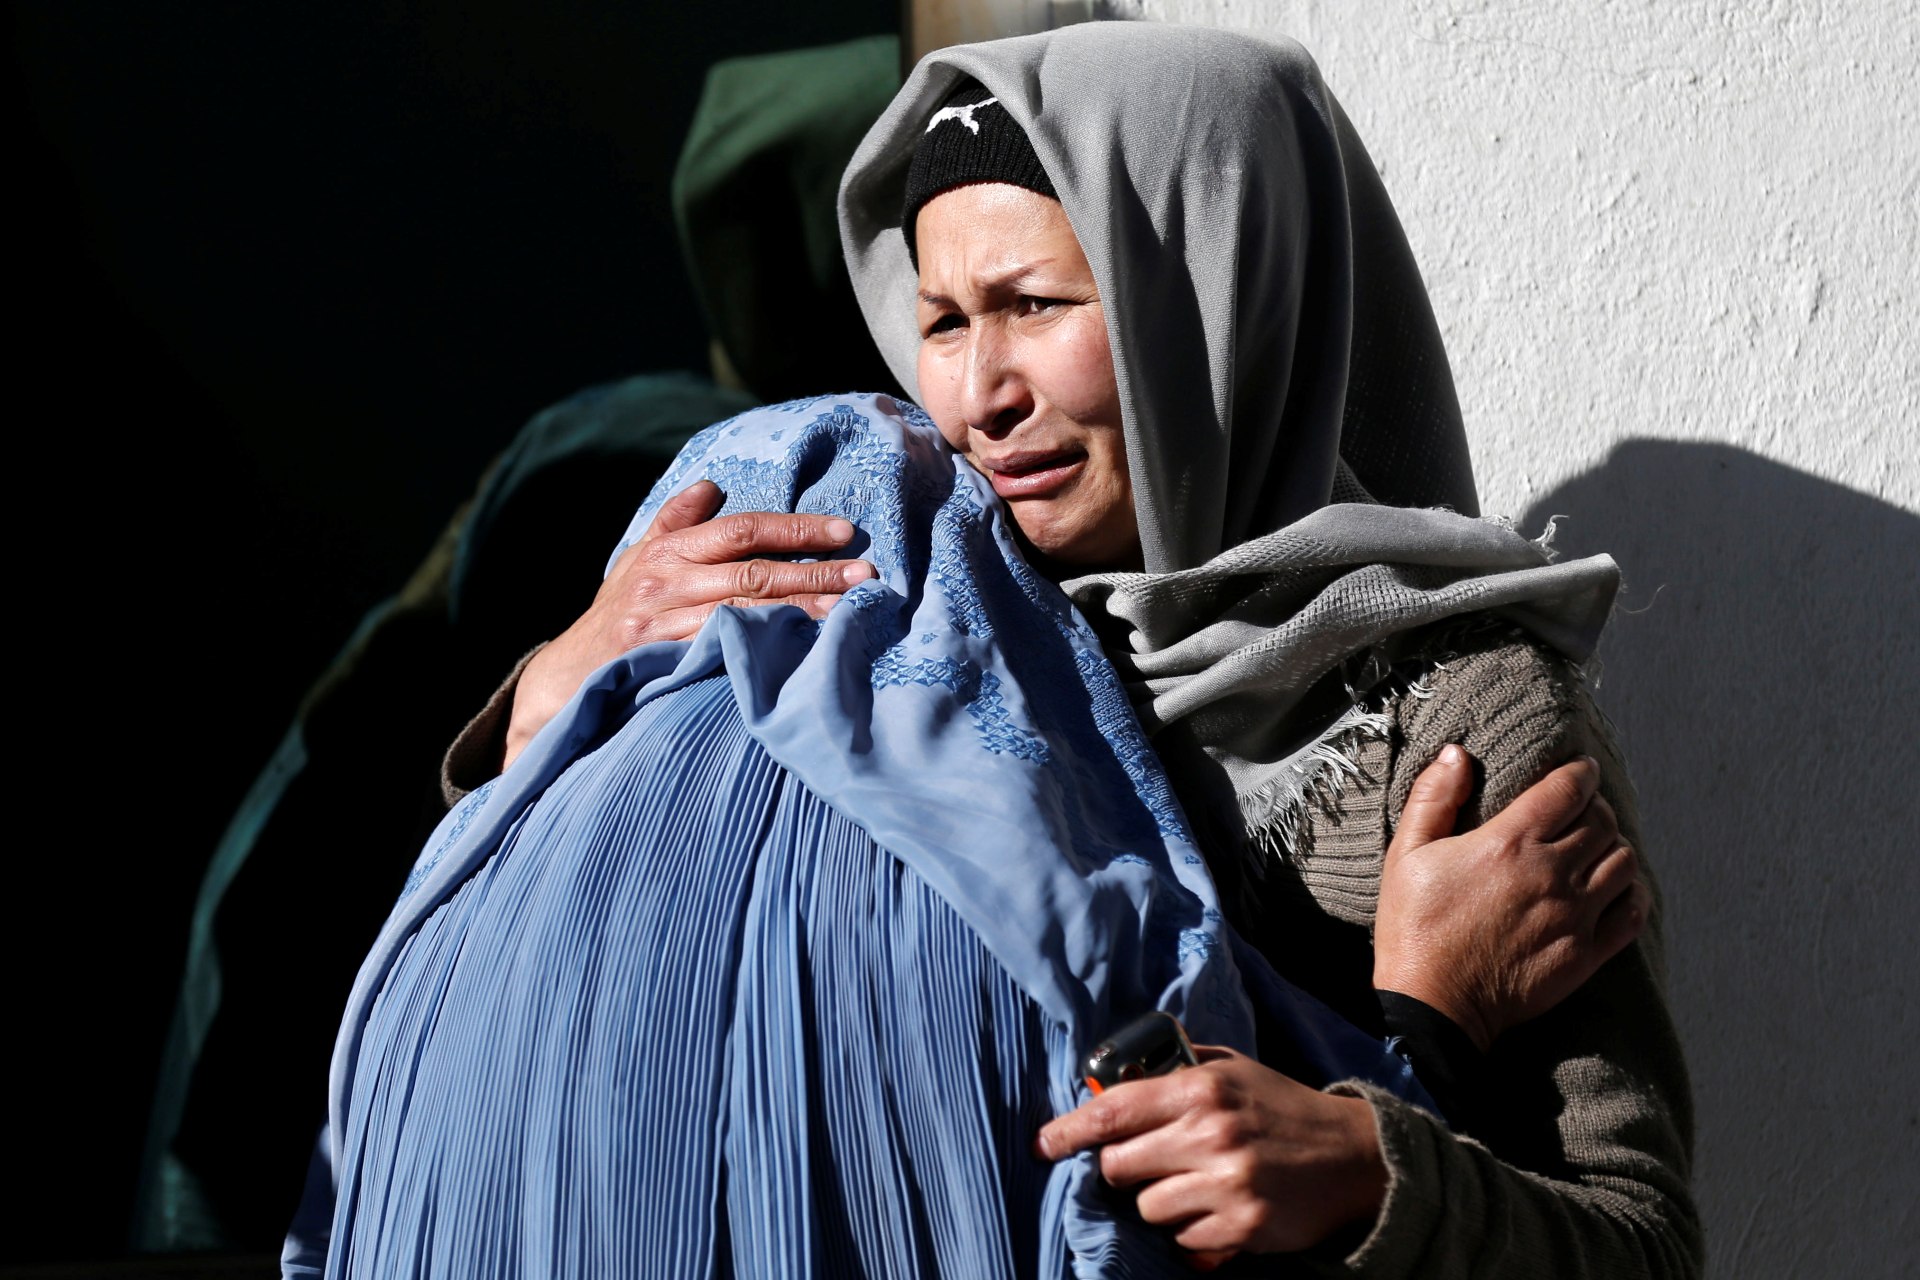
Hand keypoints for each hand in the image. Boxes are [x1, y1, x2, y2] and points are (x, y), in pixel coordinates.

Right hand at [503, 480, 874, 768]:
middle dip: (814, 571)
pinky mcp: (663, 660)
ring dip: (801, 609)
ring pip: (746, 610)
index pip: (742, 529)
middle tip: (865, 574)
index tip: (843, 531)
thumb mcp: (636, 561)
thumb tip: (711, 485)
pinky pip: (725, 650)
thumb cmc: (613, 617)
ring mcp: (664, 622)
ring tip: (848, 609)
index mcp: (667, 550)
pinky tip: (801, 648)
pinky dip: (765, 647)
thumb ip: (675, 523)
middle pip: (754, 570)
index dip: (794, 528)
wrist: (565, 679)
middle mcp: (666, 581)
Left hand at [1035, 1046, 1386, 1261]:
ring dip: (1159, 1203)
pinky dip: (1191, 1233)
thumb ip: (1174, 1070)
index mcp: (1200, 1089)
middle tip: (1147, 1164)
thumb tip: (1112, 1079)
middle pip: (1118, 1167)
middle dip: (1122, 1170)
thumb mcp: (1231, 1069)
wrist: (1352, 1156)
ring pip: (1147, 1209)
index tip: (1043, 1144)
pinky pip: (1183, 1242)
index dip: (1068, 1131)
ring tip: (1193, 1187)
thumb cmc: (1280, 1107)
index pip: (1113, 1111)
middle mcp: (1209, 1135)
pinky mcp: (1243, 1227)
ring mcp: (1226, 1185)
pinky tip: (1215, 1211)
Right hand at [1372, 746, 1648, 1051]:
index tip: (1579, 769)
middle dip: (1595, 806)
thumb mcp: (1406, 854)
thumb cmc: (1414, 928)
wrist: (1433, 1005)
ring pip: (1623, 862)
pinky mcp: (1585, 954)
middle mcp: (1550, 874)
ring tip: (1595, 847)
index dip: (1579, 773)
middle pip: (1602, 822)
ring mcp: (1574, 916)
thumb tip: (1456, 754)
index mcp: (1509, 844)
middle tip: (1581, 808)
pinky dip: (1631, 893)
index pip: (1567, 790)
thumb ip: (1432, 798)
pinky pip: (1631, 913)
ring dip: (1613, 846)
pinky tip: (1614, 889)